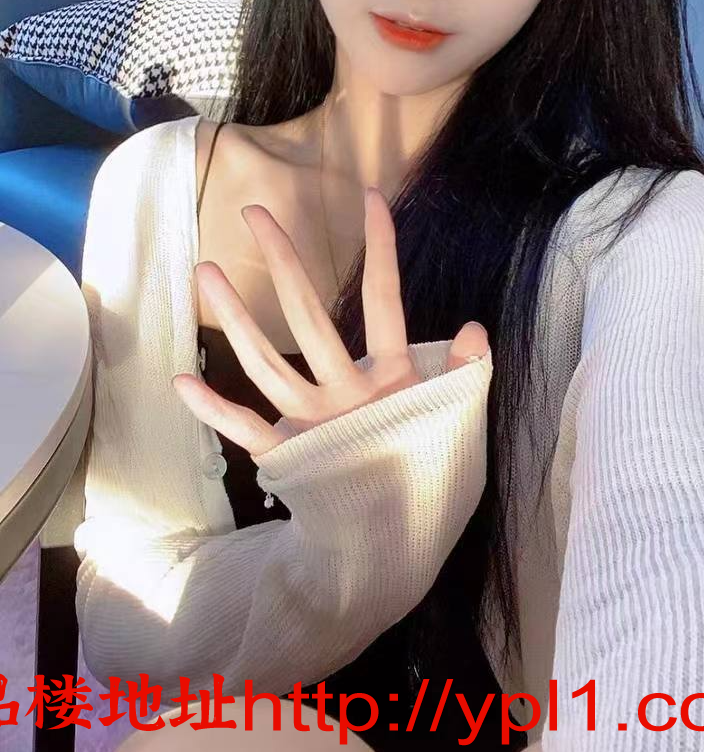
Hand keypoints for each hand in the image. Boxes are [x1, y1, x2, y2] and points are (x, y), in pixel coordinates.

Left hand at [172, 186, 488, 458]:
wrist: (396, 553)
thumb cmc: (429, 476)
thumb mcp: (461, 422)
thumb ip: (466, 373)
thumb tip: (474, 326)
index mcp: (394, 381)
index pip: (386, 301)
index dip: (381, 247)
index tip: (370, 198)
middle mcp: (347, 396)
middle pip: (310, 318)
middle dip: (282, 261)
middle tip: (254, 213)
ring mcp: (312, 425)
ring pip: (266, 363)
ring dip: (234, 316)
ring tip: (205, 270)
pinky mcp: (286, 456)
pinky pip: (243, 427)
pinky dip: (211, 408)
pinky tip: (181, 378)